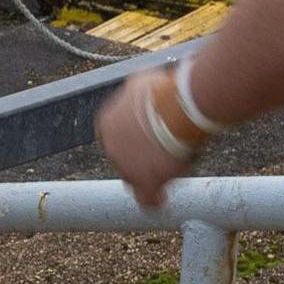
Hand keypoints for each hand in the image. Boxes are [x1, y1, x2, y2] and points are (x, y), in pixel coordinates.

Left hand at [95, 71, 202, 209]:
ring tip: (170, 170)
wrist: (175, 110)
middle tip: (161, 154)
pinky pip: (145, 198)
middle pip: (124, 158)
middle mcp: (110, 146)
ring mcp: (125, 166)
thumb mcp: (141, 83)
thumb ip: (136, 93)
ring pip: (134, 178)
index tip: (145, 140)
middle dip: (140, 157)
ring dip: (150, 175)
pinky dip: (154, 199)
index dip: (131, 140)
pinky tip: (161, 199)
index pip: (114, 138)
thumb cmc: (163, 92)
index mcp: (107, 123)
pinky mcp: (143, 182)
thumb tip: (143, 87)